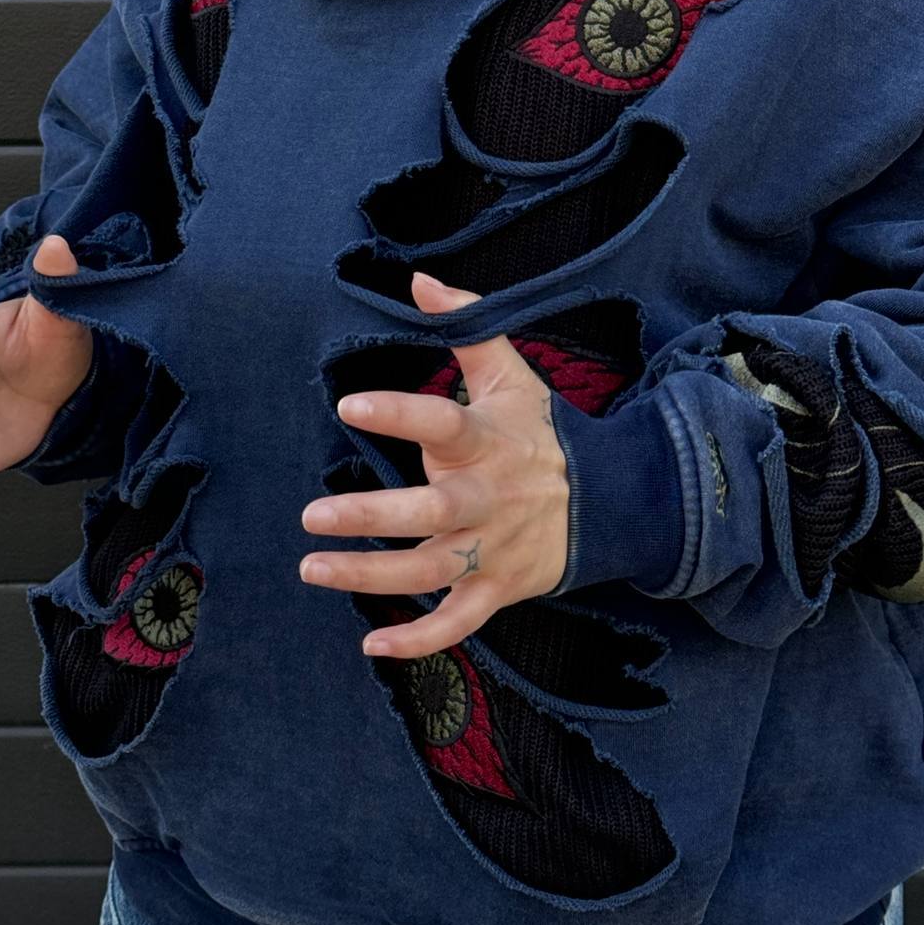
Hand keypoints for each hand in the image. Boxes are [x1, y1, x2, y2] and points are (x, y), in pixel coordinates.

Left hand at [300, 271, 569, 657]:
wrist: (612, 501)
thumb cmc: (542, 433)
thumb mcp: (513, 374)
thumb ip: (468, 326)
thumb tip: (419, 281)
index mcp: (488, 441)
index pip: (442, 422)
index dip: (399, 412)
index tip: (349, 403)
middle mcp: (489, 499)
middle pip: (432, 514)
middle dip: (373, 517)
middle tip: (311, 515)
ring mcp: (494, 549)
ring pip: (432, 571)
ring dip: (372, 577)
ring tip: (312, 567)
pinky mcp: (498, 588)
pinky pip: (459, 623)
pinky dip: (420, 640)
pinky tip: (373, 643)